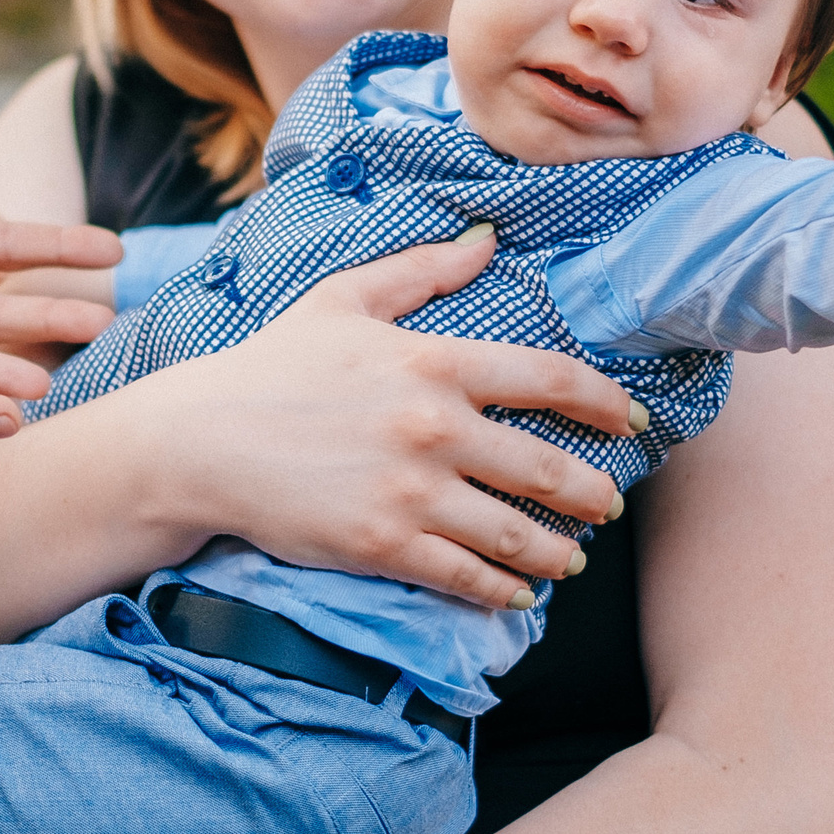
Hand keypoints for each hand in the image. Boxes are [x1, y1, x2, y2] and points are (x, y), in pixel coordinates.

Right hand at [136, 228, 635, 607]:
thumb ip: (422, 271)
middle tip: (610, 504)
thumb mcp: (344, 300)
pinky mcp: (384, 545)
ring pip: (516, 532)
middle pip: (547, 467)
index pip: (550, 379)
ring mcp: (411, 491)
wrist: (201, 440)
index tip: (633, 422)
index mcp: (434, 362)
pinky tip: (520, 593)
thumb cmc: (271, 365)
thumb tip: (487, 240)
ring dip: (558, 551)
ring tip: (574, 558)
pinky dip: (503, 590)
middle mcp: (434, 427)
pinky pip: (465, 575)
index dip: (605, 403)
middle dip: (592, 493)